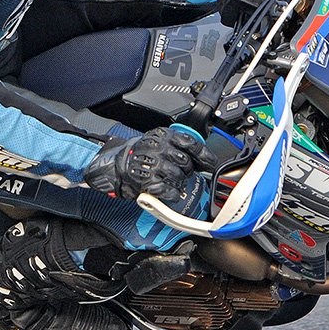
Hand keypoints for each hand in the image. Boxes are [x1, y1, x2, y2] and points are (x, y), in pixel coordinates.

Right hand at [85, 126, 212, 201]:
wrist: (117, 165)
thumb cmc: (140, 154)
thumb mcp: (158, 141)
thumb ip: (177, 145)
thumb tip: (202, 157)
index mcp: (163, 136)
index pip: (190, 143)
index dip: (204, 155)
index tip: (210, 163)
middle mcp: (158, 148)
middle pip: (186, 162)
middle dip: (187, 170)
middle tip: (182, 172)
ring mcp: (153, 165)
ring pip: (179, 177)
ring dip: (179, 181)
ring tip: (171, 180)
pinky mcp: (148, 181)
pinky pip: (171, 190)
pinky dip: (173, 193)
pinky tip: (170, 191)